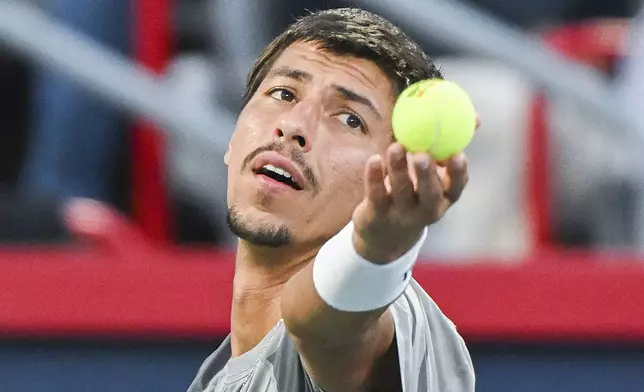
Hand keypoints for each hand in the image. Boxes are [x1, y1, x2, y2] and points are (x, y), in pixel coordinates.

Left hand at [351, 143, 468, 263]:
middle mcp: (425, 210)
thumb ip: (447, 147)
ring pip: (401, 191)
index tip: (458, 154)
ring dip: (399, 169)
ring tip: (396, 146)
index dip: (458, 174)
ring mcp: (400, 214)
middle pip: (429, 195)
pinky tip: (374, 159)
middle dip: (427, 175)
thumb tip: (476, 117)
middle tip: (422, 155)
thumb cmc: (413, 193)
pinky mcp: (376, 214)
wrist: (384, 235)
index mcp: (443, 198)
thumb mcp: (432, 175)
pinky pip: (376, 194)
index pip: (455, 188)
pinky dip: (375, 177)